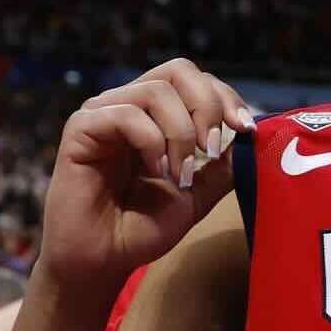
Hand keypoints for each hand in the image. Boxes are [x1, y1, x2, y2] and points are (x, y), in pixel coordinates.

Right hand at [38, 59, 255, 292]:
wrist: (103, 260)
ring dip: (181, 133)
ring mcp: (103, 113)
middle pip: (178, 70)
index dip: (224, 97)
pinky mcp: (81, 128)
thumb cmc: (141, 227)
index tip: (245, 129)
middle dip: (207, 105)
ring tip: (179, 173)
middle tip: (213, 147)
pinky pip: (126, 115)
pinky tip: (153, 172)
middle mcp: (129, 105)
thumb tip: (248, 137)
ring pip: (156, 91)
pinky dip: (151, 143)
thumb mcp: (197, 194)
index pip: (195, 80)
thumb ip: (222, 165)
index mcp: (155, 115)